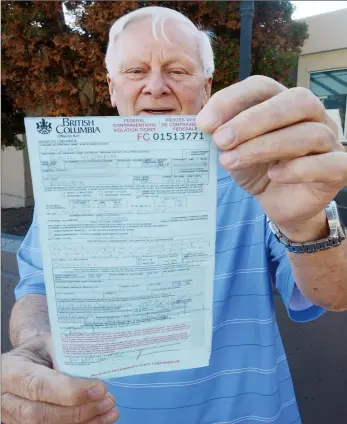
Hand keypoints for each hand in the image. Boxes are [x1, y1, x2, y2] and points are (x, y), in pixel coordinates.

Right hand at [1, 336, 118, 423]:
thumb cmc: (41, 350)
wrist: (28, 361)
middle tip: (108, 400)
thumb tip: (96, 369)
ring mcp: (13, 417)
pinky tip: (100, 419)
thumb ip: (67, 354)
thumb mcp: (50, 342)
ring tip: (108, 410)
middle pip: (40, 414)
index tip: (99, 388)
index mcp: (10, 371)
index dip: (70, 391)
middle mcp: (6, 398)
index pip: (38, 385)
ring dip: (83, 422)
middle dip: (78, 410)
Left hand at [197, 76, 346, 238]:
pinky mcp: (338, 170)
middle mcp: (311, 115)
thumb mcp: (234, 149)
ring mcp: (329, 141)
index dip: (233, 100)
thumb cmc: (256, 169)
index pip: (262, 86)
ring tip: (232, 161)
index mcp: (282, 102)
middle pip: (295, 101)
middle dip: (253, 120)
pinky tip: (274, 175)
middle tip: (221, 140)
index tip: (204, 124)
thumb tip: (204, 124)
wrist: (277, 201)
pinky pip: (329, 163)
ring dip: (265, 146)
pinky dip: (299, 168)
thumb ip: (223, 134)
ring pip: (309, 133)